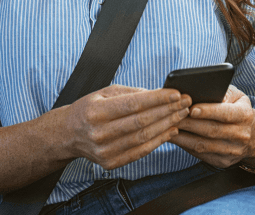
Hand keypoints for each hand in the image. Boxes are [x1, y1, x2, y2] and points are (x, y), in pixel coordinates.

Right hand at [58, 84, 190, 169]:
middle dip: (168, 110)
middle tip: (186, 102)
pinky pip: (141, 151)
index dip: (157, 99)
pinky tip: (172, 129)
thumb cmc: (91, 108)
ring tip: (182, 113)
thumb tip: (160, 93)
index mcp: (96, 111)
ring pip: (144, 137)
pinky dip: (159, 140)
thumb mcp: (106, 92)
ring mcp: (104, 151)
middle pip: (141, 121)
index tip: (177, 93)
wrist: (68, 134)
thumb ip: (133, 92)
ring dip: (167, 124)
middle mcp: (99, 133)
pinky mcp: (111, 163)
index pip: (133, 104)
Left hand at [170, 85, 254, 168]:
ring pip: (204, 145)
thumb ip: (222, 93)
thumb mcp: (236, 96)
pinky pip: (201, 155)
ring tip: (169, 127)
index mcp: (245, 115)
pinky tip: (175, 138)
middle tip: (172, 116)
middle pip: (212, 130)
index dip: (208, 111)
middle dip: (190, 123)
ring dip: (184, 137)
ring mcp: (233, 151)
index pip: (225, 114)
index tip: (191, 108)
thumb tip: (201, 93)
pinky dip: (186, 146)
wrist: (253, 134)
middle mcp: (241, 135)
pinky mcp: (223, 162)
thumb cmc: (237, 108)